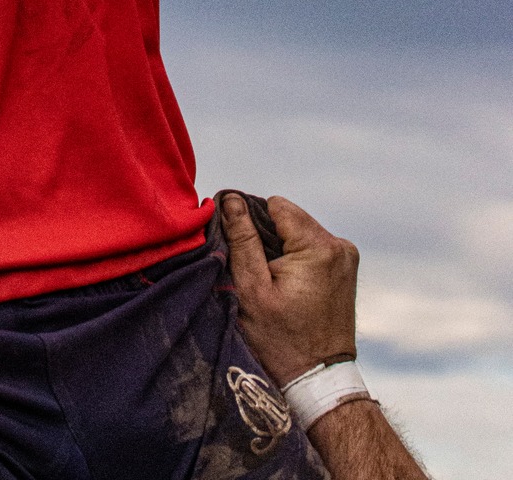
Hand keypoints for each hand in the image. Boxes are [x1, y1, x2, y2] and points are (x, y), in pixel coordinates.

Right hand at [222, 192, 360, 387]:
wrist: (319, 379)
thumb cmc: (282, 341)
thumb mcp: (252, 290)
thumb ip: (242, 239)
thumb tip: (231, 199)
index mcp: (319, 247)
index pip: (275, 205)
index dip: (252, 223)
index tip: (247, 255)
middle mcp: (340, 246)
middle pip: (288, 217)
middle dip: (268, 238)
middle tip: (260, 275)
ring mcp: (347, 257)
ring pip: (299, 231)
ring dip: (282, 248)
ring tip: (275, 283)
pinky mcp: (347, 268)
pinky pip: (313, 246)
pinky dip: (297, 259)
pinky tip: (291, 287)